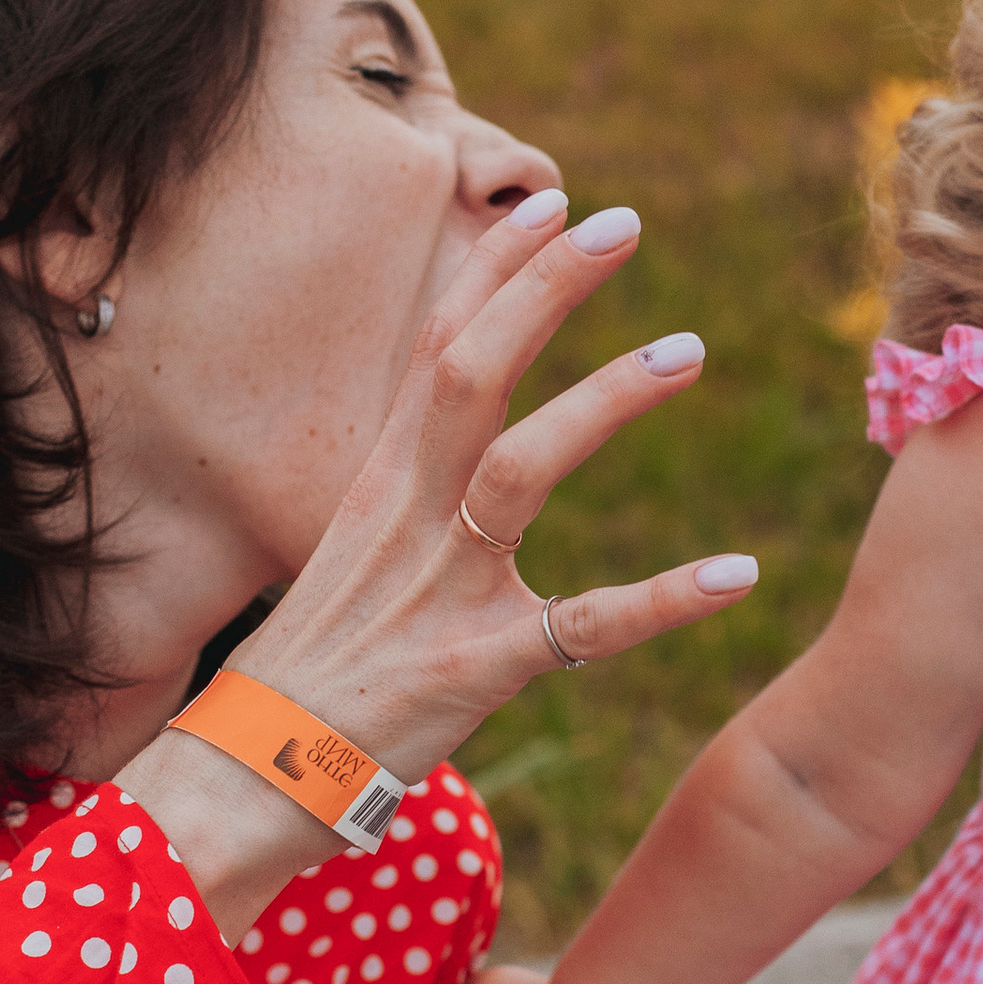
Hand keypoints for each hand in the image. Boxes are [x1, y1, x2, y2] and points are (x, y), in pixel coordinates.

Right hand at [113, 192, 756, 933]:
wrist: (245, 779)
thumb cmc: (304, 679)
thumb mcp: (349, 563)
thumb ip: (407, 507)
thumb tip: (451, 466)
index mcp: (378, 486)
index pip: (436, 347)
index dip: (495, 271)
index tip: (555, 205)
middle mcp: (406, 517)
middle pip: (471, 371)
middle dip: (544, 289)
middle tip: (624, 224)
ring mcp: (439, 589)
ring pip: (521, 467)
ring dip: (605, 401)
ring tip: (687, 347)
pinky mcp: (474, 668)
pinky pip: (585, 625)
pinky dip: (665, 599)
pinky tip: (737, 573)